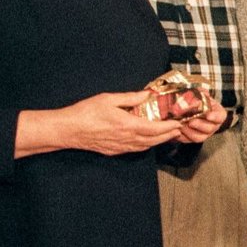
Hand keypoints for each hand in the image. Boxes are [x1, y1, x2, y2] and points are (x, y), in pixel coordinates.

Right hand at [61, 92, 181, 153]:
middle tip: (177, 129)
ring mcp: (120, 147)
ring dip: (158, 141)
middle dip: (168, 135)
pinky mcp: (114, 151)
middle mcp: (127, 139)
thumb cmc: (85, 113)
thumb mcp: (109, 99)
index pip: (155, 129)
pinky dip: (145, 145)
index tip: (178, 123)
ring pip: (145, 146)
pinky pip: (135, 149)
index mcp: (128, 125)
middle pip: (154, 140)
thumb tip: (146, 95)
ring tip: (166, 134)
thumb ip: (130, 98)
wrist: (68, 130)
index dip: (169, 127)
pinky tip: (147, 140)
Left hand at [175, 96, 226, 143]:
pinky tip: (176, 131)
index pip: (220, 117)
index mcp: (218, 115)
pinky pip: (188, 141)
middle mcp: (213, 126)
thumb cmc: (201, 102)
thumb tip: (202, 92)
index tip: (208, 115)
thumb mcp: (203, 95)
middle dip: (199, 125)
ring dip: (189, 132)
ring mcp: (204, 134)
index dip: (215, 117)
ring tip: (181, 125)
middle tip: (191, 121)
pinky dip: (182, 137)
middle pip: (209, 129)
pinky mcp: (193, 138)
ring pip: (199, 137)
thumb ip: (202, 93)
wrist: (195, 110)